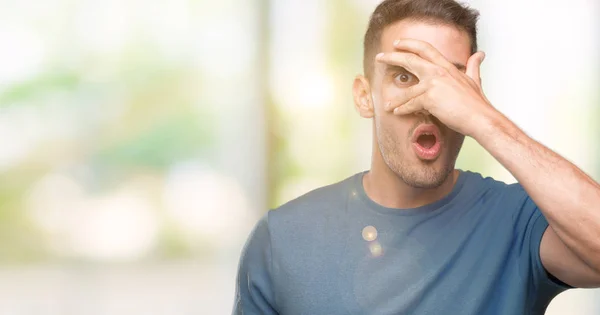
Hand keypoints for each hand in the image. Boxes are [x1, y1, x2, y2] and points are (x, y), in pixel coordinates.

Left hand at [376, 39, 498, 136]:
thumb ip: (473, 66)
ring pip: (408, 90)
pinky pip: (411, 104)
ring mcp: (433, 83)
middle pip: (410, 60)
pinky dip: (403, 110)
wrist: (480, 118)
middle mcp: (438, 71)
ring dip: (395, 99)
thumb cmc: (477, 103)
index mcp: (446, 67)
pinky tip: (397, 113)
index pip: (426, 49)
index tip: (397, 43)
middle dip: (392, 57)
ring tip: (386, 105)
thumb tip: (480, 54)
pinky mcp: (429, 97)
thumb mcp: (474, 80)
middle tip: (379, 57)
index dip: (410, 44)